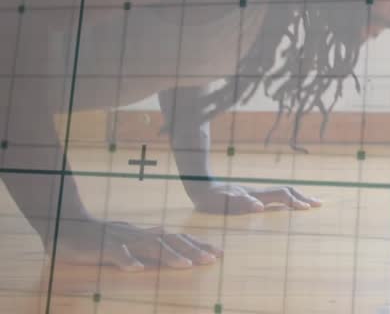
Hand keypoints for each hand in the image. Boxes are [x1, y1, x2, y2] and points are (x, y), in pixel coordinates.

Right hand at [50, 217, 220, 271]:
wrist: (67, 224)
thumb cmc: (101, 235)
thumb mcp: (130, 236)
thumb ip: (149, 239)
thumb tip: (171, 239)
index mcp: (146, 234)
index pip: (177, 238)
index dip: (198, 244)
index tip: (218, 253)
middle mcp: (138, 234)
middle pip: (170, 242)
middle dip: (192, 250)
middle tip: (211, 259)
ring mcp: (121, 239)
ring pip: (149, 246)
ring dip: (168, 256)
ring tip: (186, 265)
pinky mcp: (102, 247)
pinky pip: (115, 254)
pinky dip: (126, 261)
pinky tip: (137, 269)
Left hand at [188, 182, 322, 214]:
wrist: (201, 187)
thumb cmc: (211, 199)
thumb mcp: (224, 203)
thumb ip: (242, 204)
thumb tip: (260, 208)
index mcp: (257, 195)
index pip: (282, 195)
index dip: (296, 201)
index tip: (309, 209)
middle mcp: (260, 192)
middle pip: (287, 191)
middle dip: (303, 197)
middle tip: (319, 204)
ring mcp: (256, 192)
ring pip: (282, 192)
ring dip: (297, 196)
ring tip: (308, 203)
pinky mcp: (252, 195)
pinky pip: (275, 196)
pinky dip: (287, 199)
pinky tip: (286, 203)